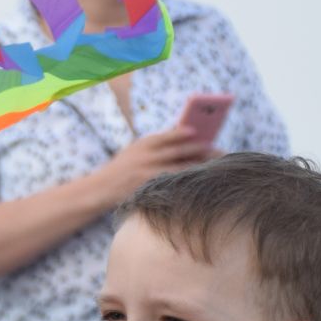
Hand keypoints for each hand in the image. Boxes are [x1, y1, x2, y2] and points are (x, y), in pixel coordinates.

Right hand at [99, 128, 219, 202]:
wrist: (100, 188)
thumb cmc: (122, 169)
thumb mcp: (135, 151)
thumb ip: (156, 146)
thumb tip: (186, 139)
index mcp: (144, 142)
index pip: (169, 134)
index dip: (185, 133)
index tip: (200, 131)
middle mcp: (147, 155)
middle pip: (180, 150)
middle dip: (202, 150)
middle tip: (220, 151)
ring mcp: (149, 172)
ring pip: (181, 168)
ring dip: (200, 167)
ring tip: (215, 168)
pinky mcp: (149, 187)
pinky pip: (173, 183)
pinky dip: (187, 182)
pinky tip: (199, 183)